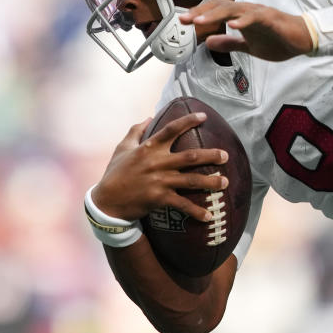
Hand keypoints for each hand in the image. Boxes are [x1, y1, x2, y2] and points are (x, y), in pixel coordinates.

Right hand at [92, 113, 229, 221]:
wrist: (106, 201)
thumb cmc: (115, 172)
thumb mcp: (122, 148)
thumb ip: (135, 131)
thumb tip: (149, 116)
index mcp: (149, 148)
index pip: (171, 130)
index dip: (188, 121)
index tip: (204, 116)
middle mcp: (157, 163)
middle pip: (191, 157)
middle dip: (211, 155)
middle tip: (226, 155)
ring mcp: (160, 181)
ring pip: (192, 180)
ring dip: (211, 182)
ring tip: (225, 182)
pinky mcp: (159, 198)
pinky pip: (183, 205)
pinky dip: (196, 211)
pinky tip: (209, 216)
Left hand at [180, 0, 313, 60]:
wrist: (304, 40)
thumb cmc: (279, 40)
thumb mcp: (249, 46)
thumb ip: (229, 43)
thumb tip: (209, 42)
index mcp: (242, 17)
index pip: (216, 12)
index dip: (200, 14)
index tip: (183, 21)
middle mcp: (248, 11)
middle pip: (220, 6)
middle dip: (201, 12)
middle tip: (185, 19)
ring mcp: (259, 13)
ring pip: (233, 9)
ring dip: (215, 14)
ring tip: (200, 21)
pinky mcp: (271, 19)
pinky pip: (255, 17)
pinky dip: (242, 20)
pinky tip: (232, 25)